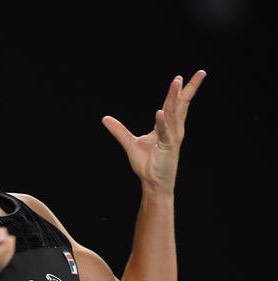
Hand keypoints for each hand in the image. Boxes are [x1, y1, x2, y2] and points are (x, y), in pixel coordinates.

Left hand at [101, 70, 206, 192]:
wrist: (152, 182)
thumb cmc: (147, 164)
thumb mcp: (129, 143)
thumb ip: (119, 130)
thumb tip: (105, 118)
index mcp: (166, 126)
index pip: (174, 105)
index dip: (178, 91)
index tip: (181, 77)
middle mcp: (173, 129)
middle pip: (181, 104)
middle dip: (189, 88)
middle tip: (200, 72)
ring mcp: (172, 137)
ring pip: (173, 113)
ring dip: (174, 97)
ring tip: (177, 82)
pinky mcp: (167, 147)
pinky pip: (164, 132)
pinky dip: (162, 122)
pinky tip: (159, 112)